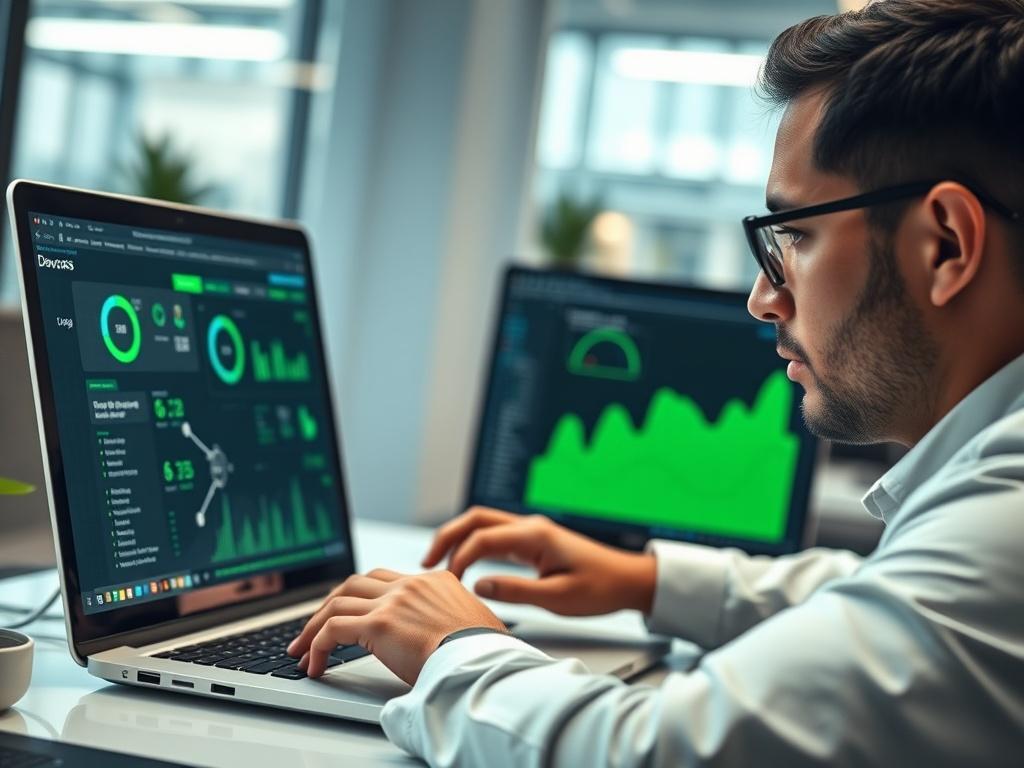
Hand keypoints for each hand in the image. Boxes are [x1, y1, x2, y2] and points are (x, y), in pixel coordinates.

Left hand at [286, 568, 506, 684]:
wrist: (483, 661)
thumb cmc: (484, 652)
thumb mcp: (470, 624)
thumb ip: (451, 619)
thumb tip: (445, 639)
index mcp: (434, 582)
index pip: (385, 580)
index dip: (360, 596)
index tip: (349, 614)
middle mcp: (411, 585)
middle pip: (355, 583)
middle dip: (330, 604)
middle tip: (316, 627)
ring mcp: (393, 602)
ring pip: (337, 603)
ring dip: (314, 627)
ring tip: (302, 649)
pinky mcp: (379, 623)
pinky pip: (333, 629)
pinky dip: (317, 645)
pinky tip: (314, 663)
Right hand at [422, 507, 656, 616]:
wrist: (629, 580)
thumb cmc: (600, 588)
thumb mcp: (557, 597)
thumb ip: (515, 591)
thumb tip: (477, 587)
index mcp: (534, 535)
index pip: (482, 538)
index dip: (459, 559)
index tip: (449, 583)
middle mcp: (530, 526)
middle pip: (476, 519)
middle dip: (447, 537)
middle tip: (426, 564)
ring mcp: (532, 531)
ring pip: (484, 524)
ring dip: (459, 539)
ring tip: (439, 564)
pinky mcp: (535, 540)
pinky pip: (496, 535)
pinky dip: (475, 545)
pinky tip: (467, 564)